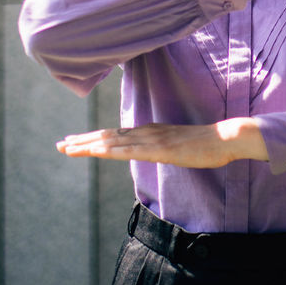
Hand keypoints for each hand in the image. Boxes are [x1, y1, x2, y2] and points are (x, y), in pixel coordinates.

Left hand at [55, 117, 267, 168]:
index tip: (75, 141)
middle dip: (82, 141)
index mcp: (150, 132)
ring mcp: (151, 139)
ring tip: (67, 148)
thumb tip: (156, 152)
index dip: (94, 138)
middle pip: (108, 136)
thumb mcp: (180, 147)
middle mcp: (146, 132)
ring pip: (112, 142)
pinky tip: (94, 152)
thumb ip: (165, 148)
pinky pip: (128, 150)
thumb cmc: (208, 144)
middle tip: (60, 144)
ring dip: (87, 145)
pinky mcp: (158, 149)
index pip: (116, 135)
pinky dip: (107, 150)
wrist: (225, 138)